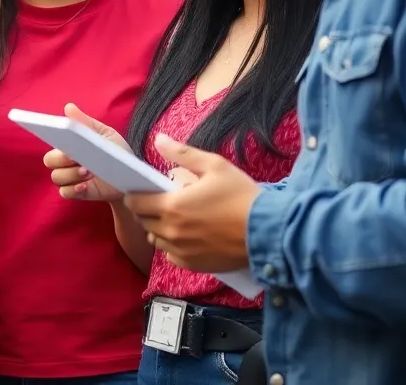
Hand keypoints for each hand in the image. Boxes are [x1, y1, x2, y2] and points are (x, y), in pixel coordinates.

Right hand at [43, 103, 128, 202]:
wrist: (132, 178)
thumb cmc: (117, 153)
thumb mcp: (105, 135)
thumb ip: (86, 123)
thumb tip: (69, 107)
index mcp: (71, 145)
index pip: (52, 140)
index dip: (50, 136)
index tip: (57, 135)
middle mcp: (66, 162)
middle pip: (50, 160)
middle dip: (60, 159)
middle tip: (75, 158)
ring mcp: (71, 178)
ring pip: (57, 177)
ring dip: (71, 174)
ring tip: (88, 172)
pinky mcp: (78, 193)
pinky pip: (65, 192)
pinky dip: (73, 189)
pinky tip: (85, 185)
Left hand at [124, 134, 260, 272]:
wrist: (269, 231)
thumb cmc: (242, 196)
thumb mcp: (215, 166)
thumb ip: (182, 153)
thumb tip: (158, 140)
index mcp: (172, 206)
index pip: (136, 203)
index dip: (135, 196)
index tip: (142, 191)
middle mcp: (172, 231)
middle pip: (144, 221)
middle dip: (147, 210)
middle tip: (161, 202)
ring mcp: (182, 250)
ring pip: (156, 239)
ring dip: (158, 228)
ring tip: (174, 218)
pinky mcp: (194, 265)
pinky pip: (171, 255)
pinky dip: (172, 246)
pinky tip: (186, 237)